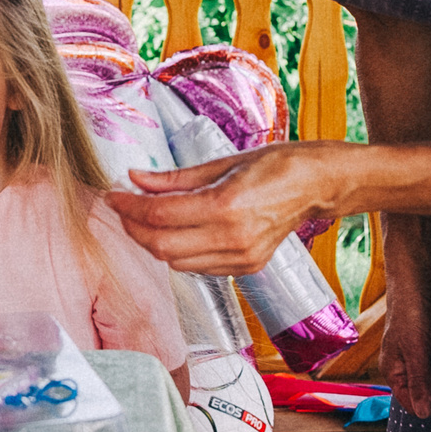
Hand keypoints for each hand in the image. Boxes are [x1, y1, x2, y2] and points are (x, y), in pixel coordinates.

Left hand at [108, 144, 328, 273]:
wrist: (316, 185)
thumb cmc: (276, 165)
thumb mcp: (222, 163)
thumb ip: (174, 178)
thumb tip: (137, 179)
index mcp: (226, 206)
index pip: (160, 214)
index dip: (129, 206)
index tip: (115, 195)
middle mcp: (233, 238)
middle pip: (161, 245)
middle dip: (134, 228)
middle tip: (123, 208)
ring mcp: (241, 258)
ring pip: (175, 262)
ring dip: (153, 242)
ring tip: (145, 219)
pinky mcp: (246, 268)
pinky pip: (197, 267)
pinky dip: (178, 252)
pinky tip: (175, 232)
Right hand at [377, 224, 430, 419]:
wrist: (422, 271)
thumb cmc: (409, 309)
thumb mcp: (414, 348)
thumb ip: (420, 380)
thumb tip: (424, 415)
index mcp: (395, 371)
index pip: (412, 404)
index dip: (430, 410)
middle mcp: (410, 366)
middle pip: (428, 393)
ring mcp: (427, 355)